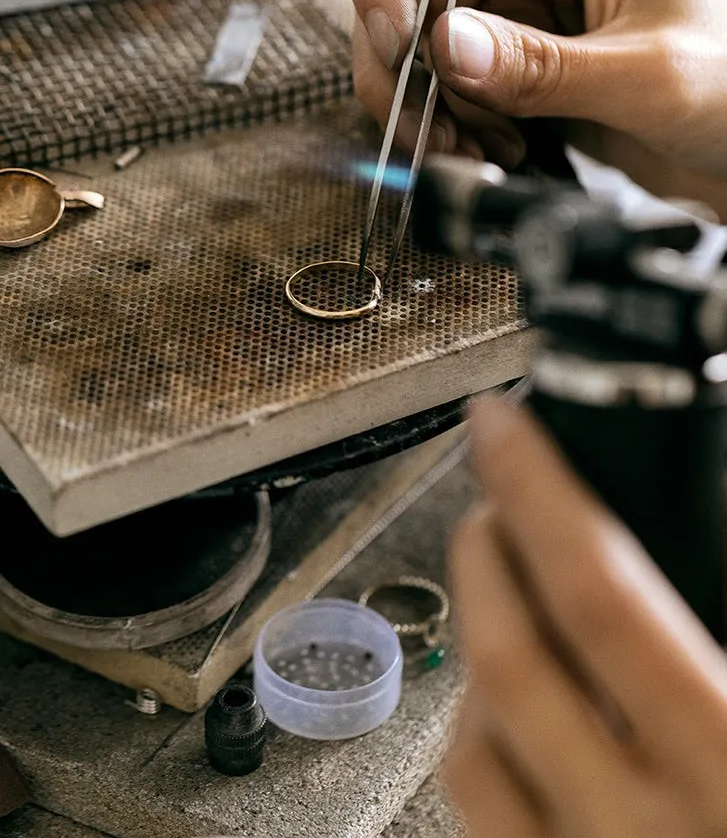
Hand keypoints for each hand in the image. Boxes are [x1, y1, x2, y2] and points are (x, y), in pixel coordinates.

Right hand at [351, 0, 726, 213]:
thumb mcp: (645, 74)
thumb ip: (542, 66)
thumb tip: (443, 49)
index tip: (395, 43)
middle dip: (404, 67)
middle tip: (424, 130)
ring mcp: (516, 14)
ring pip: (420, 50)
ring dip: (429, 109)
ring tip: (477, 150)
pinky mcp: (515, 67)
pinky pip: (449, 91)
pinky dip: (453, 128)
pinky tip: (496, 151)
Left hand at [444, 397, 726, 836]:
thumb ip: (725, 612)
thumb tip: (703, 533)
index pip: (600, 599)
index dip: (539, 494)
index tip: (502, 426)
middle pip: (509, 659)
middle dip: (482, 552)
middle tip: (489, 501)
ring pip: (473, 742)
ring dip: (477, 646)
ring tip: (501, 594)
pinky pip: (483, 813)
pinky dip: (483, 736)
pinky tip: (514, 706)